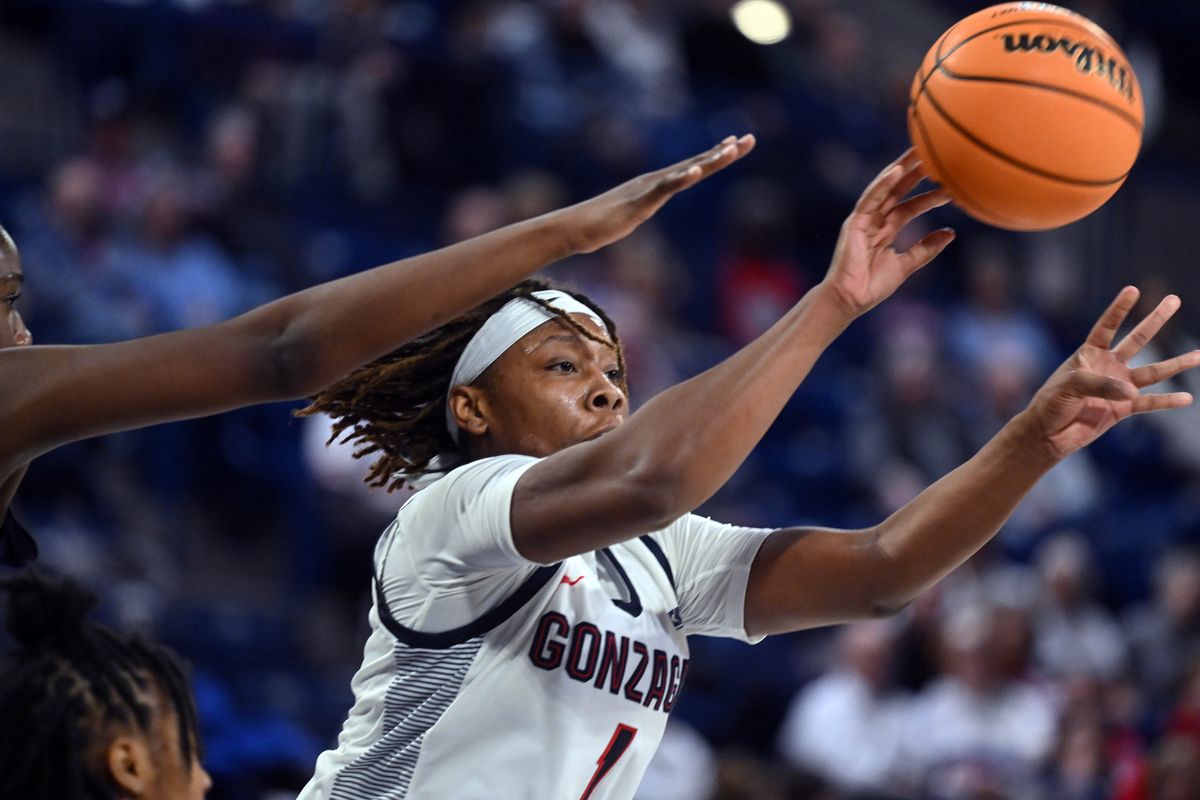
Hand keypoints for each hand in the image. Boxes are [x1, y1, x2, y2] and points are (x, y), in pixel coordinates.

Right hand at [565, 135, 755, 253]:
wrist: (575, 228)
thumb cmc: (598, 224)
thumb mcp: (630, 217)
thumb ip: (641, 209)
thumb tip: (643, 211)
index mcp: (656, 185)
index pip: (692, 168)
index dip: (715, 156)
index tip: (736, 143)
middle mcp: (655, 181)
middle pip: (696, 164)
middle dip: (724, 153)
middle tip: (750, 139)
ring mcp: (647, 189)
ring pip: (684, 172)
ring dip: (709, 161)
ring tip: (732, 150)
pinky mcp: (639, 201)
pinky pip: (663, 188)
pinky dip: (680, 178)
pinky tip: (695, 171)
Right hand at [821, 149, 954, 318]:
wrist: (850, 300)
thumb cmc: (872, 286)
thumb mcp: (906, 265)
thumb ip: (926, 249)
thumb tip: (951, 233)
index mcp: (885, 230)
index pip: (909, 206)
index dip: (928, 195)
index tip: (949, 184)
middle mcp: (874, 221)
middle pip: (897, 191)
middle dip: (915, 172)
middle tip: (936, 152)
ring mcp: (864, 220)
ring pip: (885, 189)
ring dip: (901, 169)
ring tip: (919, 151)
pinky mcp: (854, 222)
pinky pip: (870, 199)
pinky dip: (882, 184)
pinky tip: (896, 170)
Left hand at [1025, 287, 1199, 458]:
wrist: (1048, 433)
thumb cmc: (1051, 403)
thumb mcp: (1069, 386)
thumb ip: (1100, 384)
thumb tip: (1132, 392)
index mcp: (1089, 353)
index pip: (1107, 326)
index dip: (1119, 309)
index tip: (1133, 289)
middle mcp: (1108, 365)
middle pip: (1137, 339)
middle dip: (1155, 320)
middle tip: (1174, 299)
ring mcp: (1119, 386)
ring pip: (1153, 372)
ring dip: (1177, 363)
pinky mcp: (1124, 409)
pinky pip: (1151, 403)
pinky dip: (1168, 402)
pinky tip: (1187, 398)